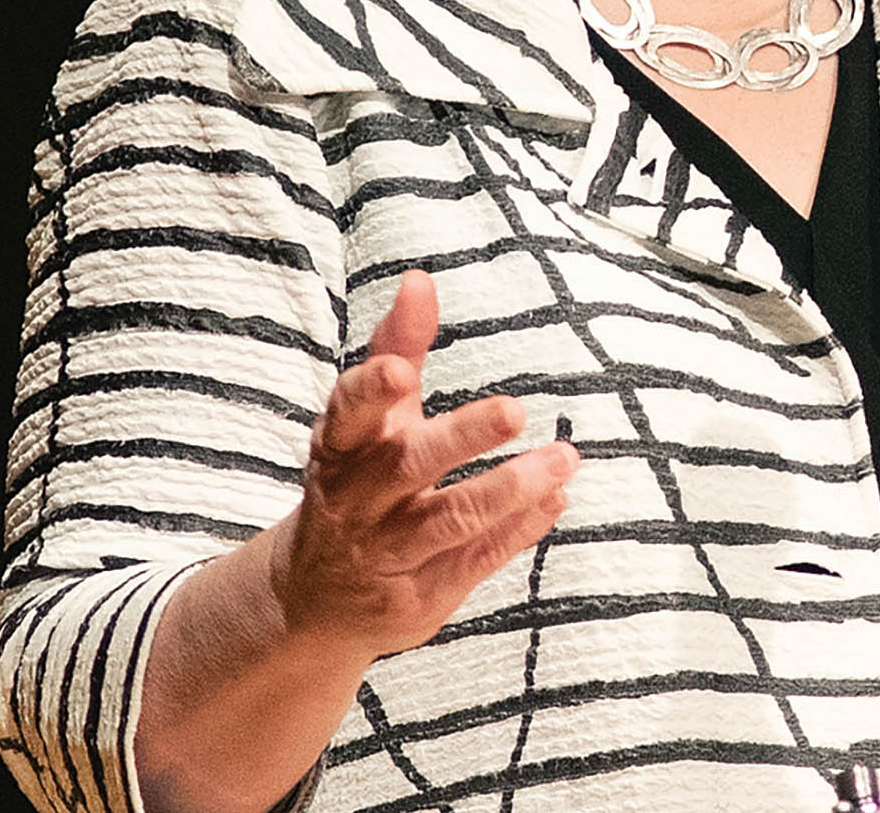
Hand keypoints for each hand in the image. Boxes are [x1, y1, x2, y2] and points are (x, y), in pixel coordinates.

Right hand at [267, 269, 579, 657]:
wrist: (315, 599)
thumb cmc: (354, 482)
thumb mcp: (364, 419)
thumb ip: (395, 348)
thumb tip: (420, 280)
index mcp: (339, 449)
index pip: (347, 414)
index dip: (371, 392)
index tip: (403, 370)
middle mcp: (356, 502)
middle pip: (409, 466)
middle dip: (461, 438)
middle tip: (516, 409)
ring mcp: (385, 554)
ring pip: (450, 520)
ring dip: (511, 488)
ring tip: (564, 458)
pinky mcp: (417, 598)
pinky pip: (474, 560)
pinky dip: (518, 530)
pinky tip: (555, 498)